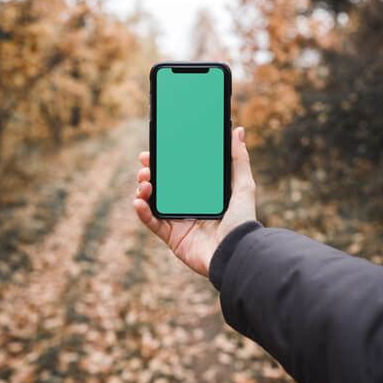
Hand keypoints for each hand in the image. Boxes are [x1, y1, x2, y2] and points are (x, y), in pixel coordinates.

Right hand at [133, 127, 256, 276]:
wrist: (236, 252)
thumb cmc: (243, 220)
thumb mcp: (244, 185)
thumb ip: (238, 159)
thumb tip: (239, 131)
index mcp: (203, 194)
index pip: (179, 173)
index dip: (166, 162)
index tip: (155, 149)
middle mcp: (189, 206)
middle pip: (163, 186)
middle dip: (150, 173)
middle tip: (145, 164)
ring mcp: (179, 222)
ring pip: (153, 202)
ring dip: (144, 188)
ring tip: (145, 181)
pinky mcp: (172, 238)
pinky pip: (151, 223)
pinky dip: (142, 211)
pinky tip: (138, 200)